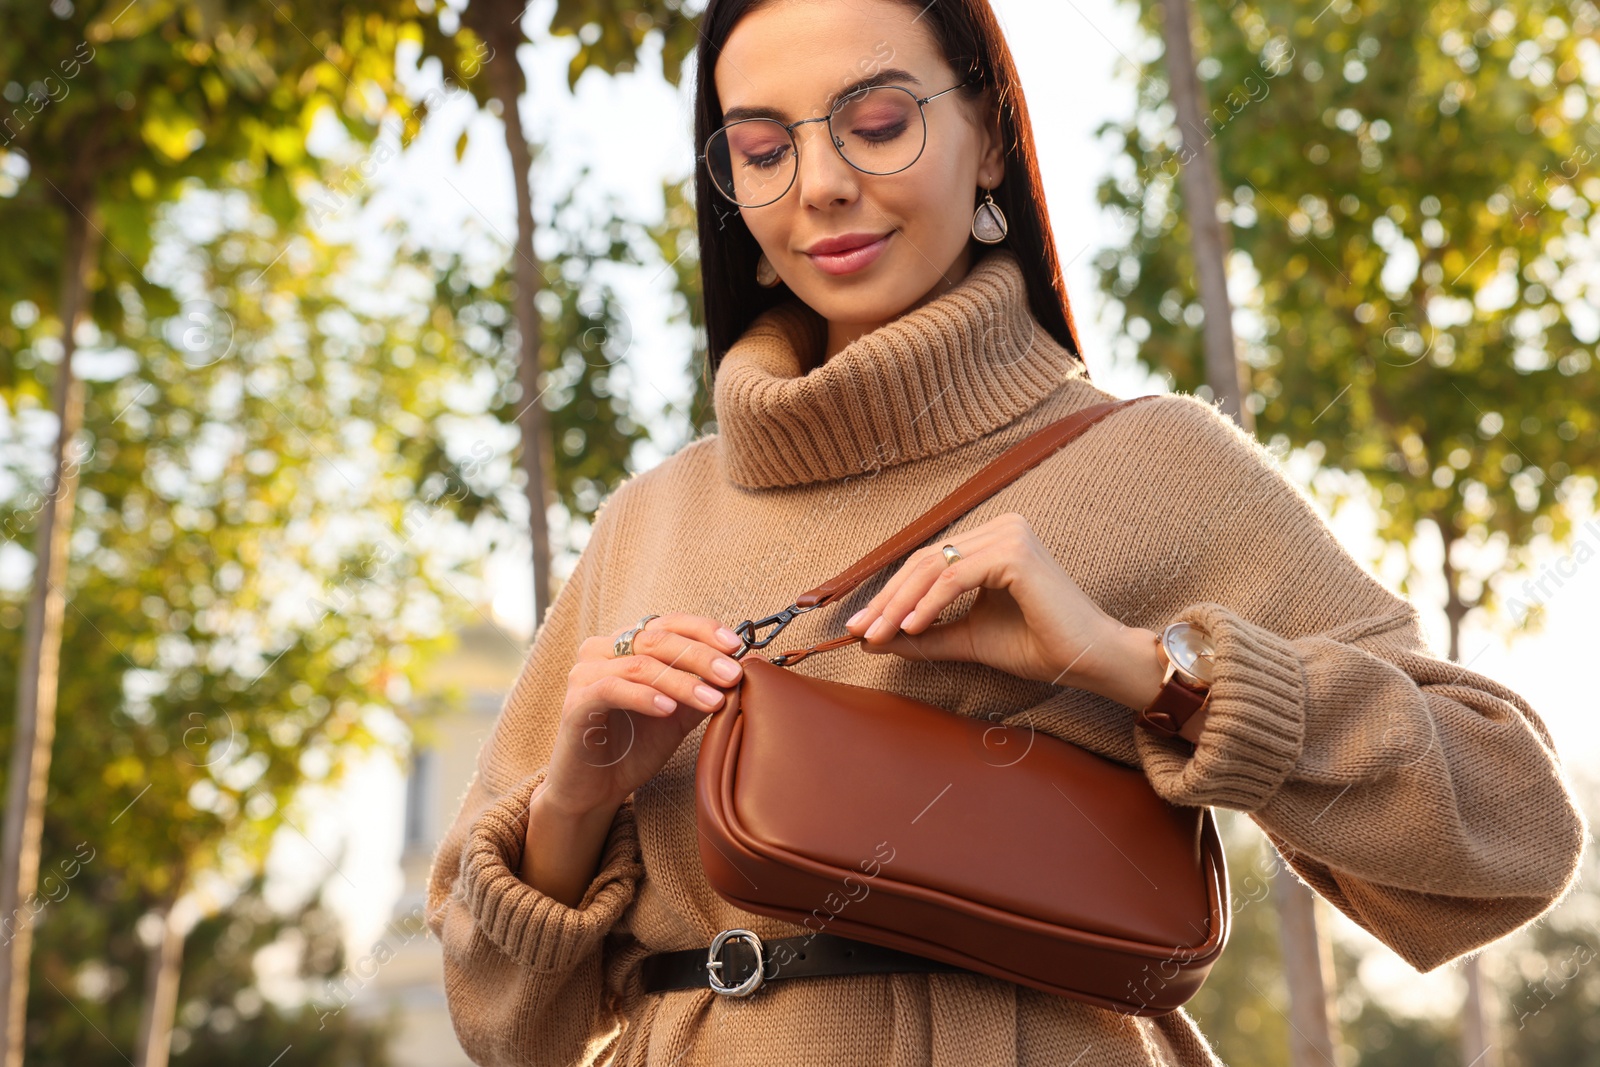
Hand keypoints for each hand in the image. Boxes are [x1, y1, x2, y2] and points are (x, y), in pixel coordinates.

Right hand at [541, 613, 744, 817]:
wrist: (596, 789)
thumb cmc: (635, 746)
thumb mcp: (679, 714)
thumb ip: (702, 688)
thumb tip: (742, 668)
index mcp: (627, 644)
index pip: (669, 624)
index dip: (704, 630)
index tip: (736, 646)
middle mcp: (603, 650)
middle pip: (658, 640)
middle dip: (701, 656)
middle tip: (732, 675)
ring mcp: (585, 673)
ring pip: (640, 664)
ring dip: (681, 682)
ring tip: (711, 699)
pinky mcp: (576, 702)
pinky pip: (613, 689)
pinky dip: (645, 697)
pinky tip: (669, 709)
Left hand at [843, 513, 1164, 706]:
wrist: (1088, 659)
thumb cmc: (1038, 645)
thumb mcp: (967, 638)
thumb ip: (925, 634)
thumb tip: (873, 638)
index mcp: (992, 540)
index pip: (927, 563)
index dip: (889, 594)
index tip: (860, 626)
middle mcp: (1001, 527)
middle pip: (924, 561)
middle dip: (886, 599)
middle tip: (858, 630)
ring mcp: (1009, 535)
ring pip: (934, 568)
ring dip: (900, 604)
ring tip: (877, 634)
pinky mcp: (1015, 553)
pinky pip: (955, 577)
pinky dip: (928, 603)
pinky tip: (910, 627)